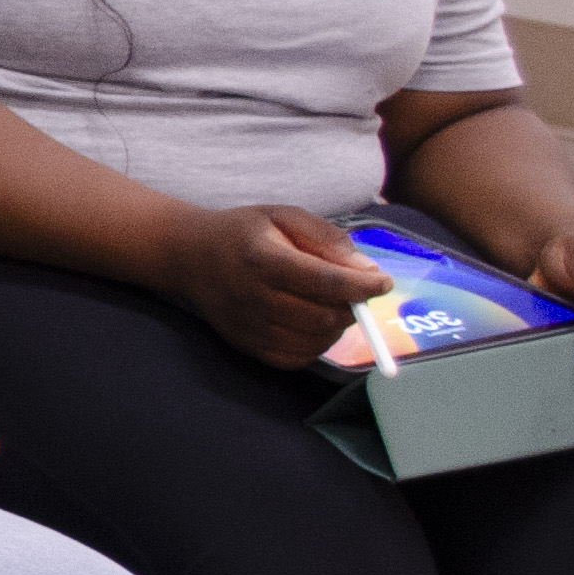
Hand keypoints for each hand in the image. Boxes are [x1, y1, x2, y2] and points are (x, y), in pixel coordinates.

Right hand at [165, 203, 390, 367]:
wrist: (189, 256)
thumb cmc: (243, 232)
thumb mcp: (284, 216)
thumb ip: (326, 238)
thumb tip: (367, 270)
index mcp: (264, 259)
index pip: (326, 281)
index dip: (363, 286)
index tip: (384, 282)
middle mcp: (255, 298)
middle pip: (325, 315)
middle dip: (353, 306)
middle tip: (355, 291)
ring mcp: (250, 327)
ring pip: (316, 340)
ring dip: (337, 325)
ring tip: (331, 304)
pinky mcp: (248, 346)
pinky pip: (297, 358)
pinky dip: (316, 344)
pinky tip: (313, 323)